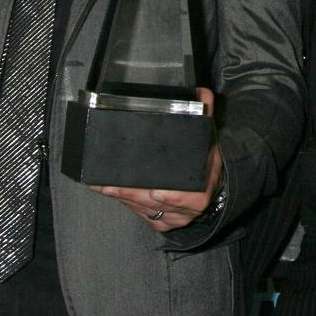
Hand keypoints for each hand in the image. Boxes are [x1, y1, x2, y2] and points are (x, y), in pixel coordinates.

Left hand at [91, 87, 224, 230]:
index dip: (172, 197)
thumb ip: (205, 115)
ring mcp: (173, 218)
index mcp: (202, 190)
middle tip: (113, 186)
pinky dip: (125, 203)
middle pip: (158, 205)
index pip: (189, 197)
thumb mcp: (209, 139)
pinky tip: (111, 192)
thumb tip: (202, 93)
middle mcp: (187, 209)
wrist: (210, 186)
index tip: (156, 192)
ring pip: (145, 210)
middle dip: (133, 196)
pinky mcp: (160, 222)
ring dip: (124, 198)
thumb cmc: (205, 162)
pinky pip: (140, 214)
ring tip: (105, 187)